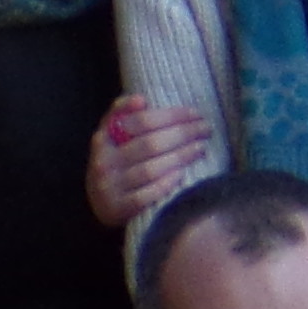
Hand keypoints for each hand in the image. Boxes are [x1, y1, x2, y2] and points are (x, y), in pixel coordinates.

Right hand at [84, 97, 209, 232]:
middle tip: (206, 129)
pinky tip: (182, 174)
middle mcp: (103, 162)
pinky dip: (165, 184)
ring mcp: (109, 187)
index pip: (140, 121)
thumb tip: (141, 100)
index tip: (195, 112)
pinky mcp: (117, 208)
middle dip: (183, 134)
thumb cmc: (119, 163)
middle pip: (150, 144)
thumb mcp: (114, 137)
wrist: (101, 203)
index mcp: (103, 139)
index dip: (171, 115)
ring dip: (181, 157)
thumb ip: (124, 115)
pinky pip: (145, 196)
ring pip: (150, 169)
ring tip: (201, 148)